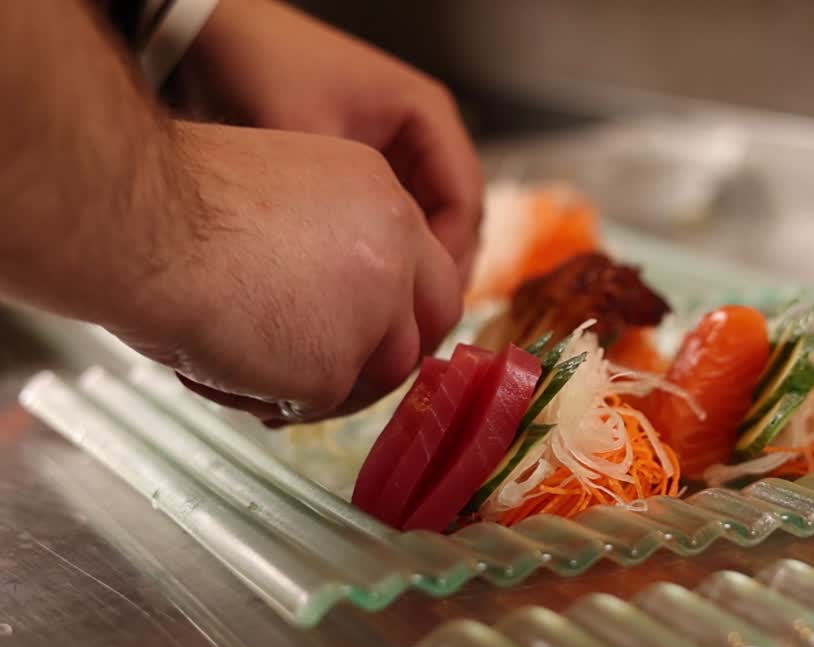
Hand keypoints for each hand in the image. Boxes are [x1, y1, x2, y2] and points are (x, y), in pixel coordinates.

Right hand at [114, 121, 460, 421]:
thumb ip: (328, 240)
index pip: (426, 266)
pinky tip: (214, 369)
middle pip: (424, 324)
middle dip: (385, 359)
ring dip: (322, 384)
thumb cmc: (172, 198)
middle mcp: (393, 249)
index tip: (379, 330)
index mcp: (380, 194)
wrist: (136, 219)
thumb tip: (328, 292)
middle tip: (338, 375)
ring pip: (376, 375)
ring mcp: (373, 311)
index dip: (402, 307)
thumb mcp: (281, 192)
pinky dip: (264, 397)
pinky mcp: (333, 366)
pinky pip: (312, 403)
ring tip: (245, 366)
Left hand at [179, 0, 483, 277]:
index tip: (428, 298)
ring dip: (419, 263)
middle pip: (458, 216)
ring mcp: (401, 148)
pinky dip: (393, 249)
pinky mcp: (374, 163)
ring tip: (396, 307)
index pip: (465, 200)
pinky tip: (370, 281)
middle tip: (418, 317)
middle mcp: (424, 131)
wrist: (223, 37)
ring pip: (432, 220)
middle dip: (441, 268)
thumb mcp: (312, 135)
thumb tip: (374, 267)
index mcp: (429, 115)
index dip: (451, 255)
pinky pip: (401, 215)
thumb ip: (345, 197)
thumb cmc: (269, 64)